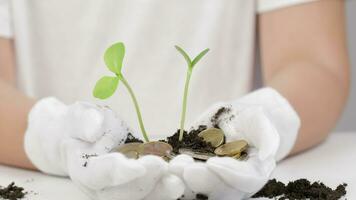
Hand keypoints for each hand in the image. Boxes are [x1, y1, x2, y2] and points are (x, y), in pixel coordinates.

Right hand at [25, 97, 184, 199]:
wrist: (83, 139)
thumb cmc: (82, 125)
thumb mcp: (79, 115)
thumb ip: (85, 121)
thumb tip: (94, 130)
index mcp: (84, 168)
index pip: (99, 175)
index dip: (119, 172)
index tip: (139, 165)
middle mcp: (101, 187)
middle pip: (123, 195)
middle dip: (146, 182)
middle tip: (166, 167)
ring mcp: (120, 189)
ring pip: (141, 198)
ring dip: (163, 189)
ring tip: (181, 174)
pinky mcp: (137, 185)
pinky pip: (154, 189)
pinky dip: (170, 181)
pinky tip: (184, 168)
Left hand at [168, 87, 299, 199]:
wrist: (235, 120)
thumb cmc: (249, 120)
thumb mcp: (260, 121)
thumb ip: (267, 137)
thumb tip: (266, 156)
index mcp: (254, 171)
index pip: (246, 180)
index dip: (230, 174)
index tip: (213, 163)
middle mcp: (234, 182)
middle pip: (221, 191)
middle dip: (202, 181)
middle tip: (185, 169)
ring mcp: (213, 180)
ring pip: (201, 190)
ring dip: (185, 182)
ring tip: (172, 167)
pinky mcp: (196, 174)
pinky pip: (185, 180)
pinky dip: (174, 175)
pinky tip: (163, 165)